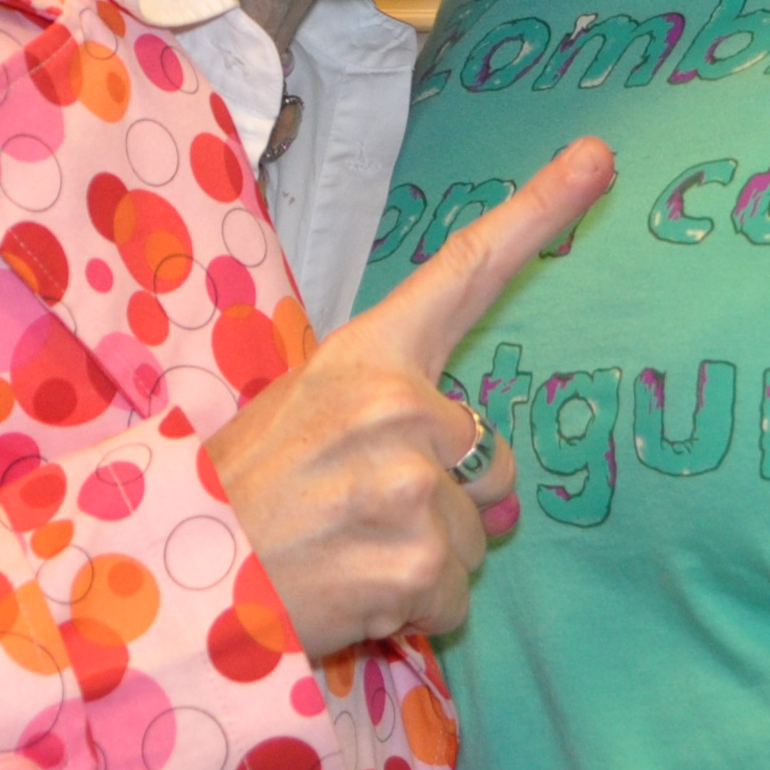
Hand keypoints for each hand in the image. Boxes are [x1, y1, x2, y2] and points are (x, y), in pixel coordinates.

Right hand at [204, 139, 612, 652]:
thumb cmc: (238, 496)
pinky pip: (453, 597)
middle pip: (489, 458)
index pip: (463, 274)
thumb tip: (504, 501)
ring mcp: (409, 483)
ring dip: (421, 559)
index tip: (598, 157)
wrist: (171, 580)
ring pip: (472, 535)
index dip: (540, 210)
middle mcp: (396, 406)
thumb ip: (409, 431)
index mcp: (365, 356)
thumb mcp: (307, 420)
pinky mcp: (414, 560)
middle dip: (445, 499)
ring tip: (340, 554)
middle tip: (356, 514)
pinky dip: (411, 612)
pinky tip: (348, 595)